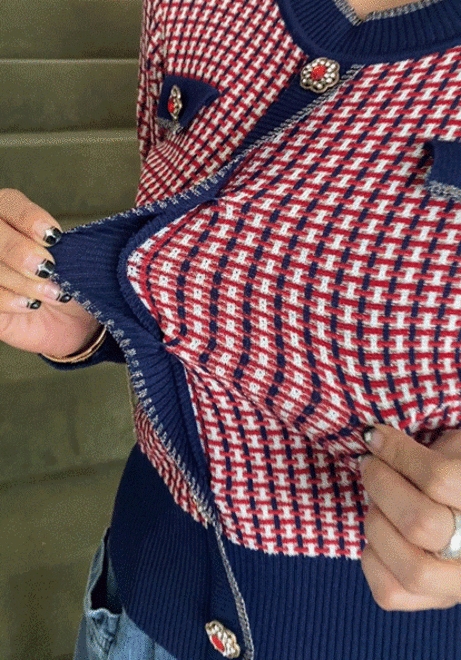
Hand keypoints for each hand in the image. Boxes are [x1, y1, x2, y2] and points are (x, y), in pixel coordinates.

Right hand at [0, 189, 99, 356]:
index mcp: (12, 218)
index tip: (54, 236)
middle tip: (47, 268)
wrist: (74, 324)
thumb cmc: (74, 282)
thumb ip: (68, 246)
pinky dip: (9, 300)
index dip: (28, 217)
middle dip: (18, 250)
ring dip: (22, 281)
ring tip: (51, 294)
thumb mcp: (78, 261)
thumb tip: (63, 240)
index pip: (10, 203)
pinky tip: (31, 305)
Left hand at [359, 424, 460, 610]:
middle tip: (371, 465)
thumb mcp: (456, 452)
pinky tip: (382, 533)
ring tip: (378, 501)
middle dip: (382, 486)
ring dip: (378, 522)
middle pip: (421, 524)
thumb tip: (375, 439)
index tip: (374, 436)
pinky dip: (372, 558)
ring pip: (410, 567)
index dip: (398, 452)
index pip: (439, 479)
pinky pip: (390, 593)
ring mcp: (459, 584)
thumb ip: (430, 449)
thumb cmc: (458, 476)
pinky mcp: (434, 601)